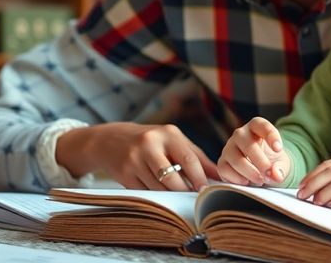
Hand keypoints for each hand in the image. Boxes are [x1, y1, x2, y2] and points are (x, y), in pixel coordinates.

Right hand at [56, 122, 217, 191]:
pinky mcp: (125, 175)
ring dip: (171, 195)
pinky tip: (158, 190)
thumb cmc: (151, 140)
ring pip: (160, 189)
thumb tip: (219, 175)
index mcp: (167, 134)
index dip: (200, 178)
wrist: (110, 140)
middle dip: (185, 191)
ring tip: (176, 193)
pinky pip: (146, 193)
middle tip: (193, 196)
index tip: (207, 190)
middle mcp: (150, 145)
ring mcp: (135, 160)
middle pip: (174, 179)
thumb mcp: (173, 140)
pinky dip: (156, 195)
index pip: (189, 160)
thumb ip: (197, 156)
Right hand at [218, 117, 291, 185]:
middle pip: (248, 144)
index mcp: (256, 127)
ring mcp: (229, 148)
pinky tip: (247, 182)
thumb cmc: (271, 161)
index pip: (261, 125)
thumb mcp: (281, 164)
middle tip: (269, 174)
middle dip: (260, 161)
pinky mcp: (222, 163)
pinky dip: (237, 179)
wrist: (261, 171)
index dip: (271, 136)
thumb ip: (281, 168)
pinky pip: (225, 170)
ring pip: (236, 159)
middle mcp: (240, 135)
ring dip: (250, 172)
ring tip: (260, 180)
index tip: (278, 149)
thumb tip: (275, 174)